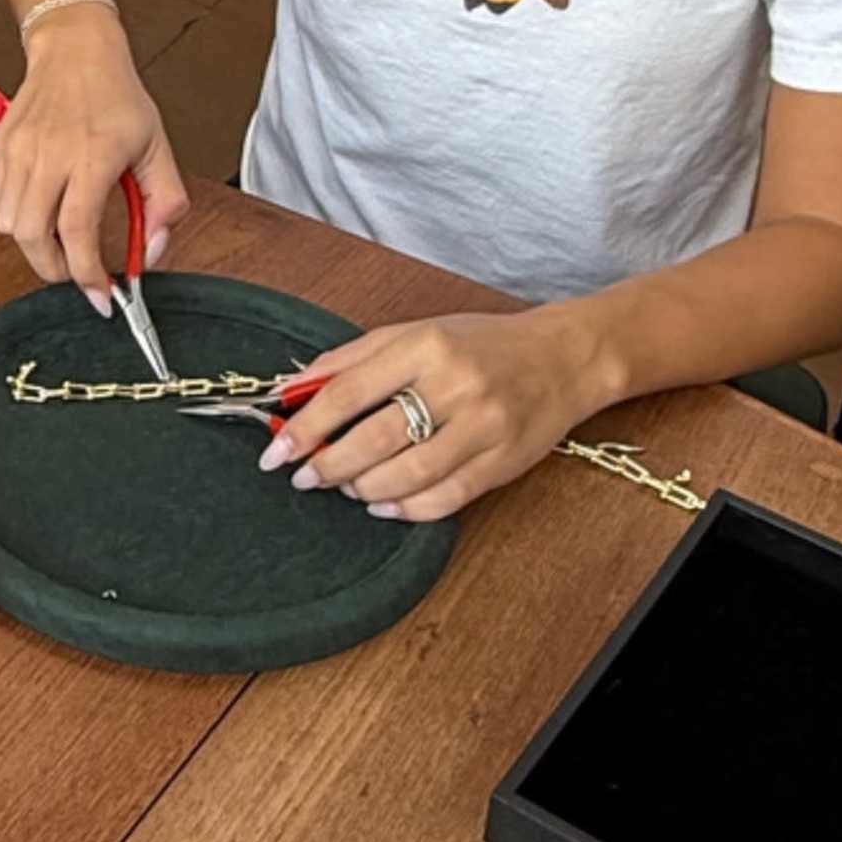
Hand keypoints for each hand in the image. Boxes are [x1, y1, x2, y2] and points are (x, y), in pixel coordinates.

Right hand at [0, 18, 188, 300]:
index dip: (87, 275)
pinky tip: (42, 209)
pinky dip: (17, 220)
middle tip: (78, 272)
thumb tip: (152, 252)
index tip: (101, 296)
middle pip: (34, 238)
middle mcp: (49, 155)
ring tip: (61, 236)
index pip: (78, 234)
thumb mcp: (157, 147)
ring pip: (10, 226)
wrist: (76, 51)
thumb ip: (165, 203)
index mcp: (92, 156)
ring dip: (36, 245)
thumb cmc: (116, 96)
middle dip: (56, 270)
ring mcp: (19, 152)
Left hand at [259, 305, 603, 519]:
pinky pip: (445, 498)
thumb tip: (293, 387)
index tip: (276, 450)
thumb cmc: (482, 344)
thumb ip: (354, 359)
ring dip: (364, 489)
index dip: (306, 426)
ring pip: (408, 474)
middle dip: (329, 465)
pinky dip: (406, 509)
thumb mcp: (417, 333)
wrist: (565, 357)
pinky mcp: (503, 461)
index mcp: (426, 345)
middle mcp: (456, 384)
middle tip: (305, 477)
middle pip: (375, 438)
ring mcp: (484, 426)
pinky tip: (383, 505)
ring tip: (345, 487)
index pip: (350, 391)